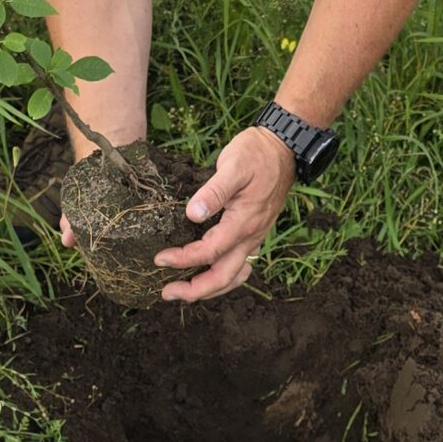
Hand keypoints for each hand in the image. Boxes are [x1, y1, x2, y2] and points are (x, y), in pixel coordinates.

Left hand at [154, 127, 295, 302]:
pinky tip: (207, 274)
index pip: (209, 252)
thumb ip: (214, 191)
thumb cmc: (256, 154)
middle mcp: (251, 236)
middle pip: (224, 276)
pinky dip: (223, 277)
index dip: (183, 259)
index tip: (159, 259)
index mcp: (243, 222)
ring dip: (209, 288)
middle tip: (167, 292)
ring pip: (234, 275)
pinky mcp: (254, 233)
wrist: (283, 149)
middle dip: (195, 290)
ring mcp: (254, 237)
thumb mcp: (233, 165)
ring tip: (184, 291)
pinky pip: (240, 265)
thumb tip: (192, 214)